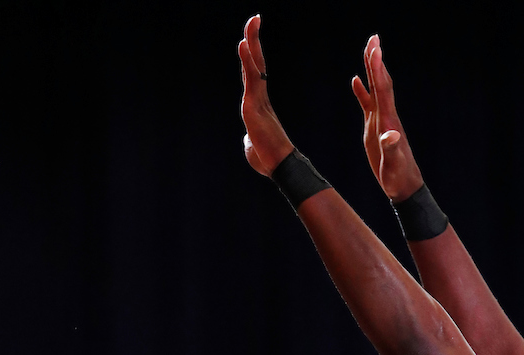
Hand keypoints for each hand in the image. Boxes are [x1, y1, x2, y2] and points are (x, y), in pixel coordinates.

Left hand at [238, 15, 293, 175]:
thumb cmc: (268, 160)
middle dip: (254, 40)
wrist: (279, 167)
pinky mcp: (253, 105)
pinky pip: (250, 78)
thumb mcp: (253, 147)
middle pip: (255, 63)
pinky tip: (244, 44)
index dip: (252, 57)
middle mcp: (259, 98)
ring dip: (252, 41)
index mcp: (259, 104)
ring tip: (253, 21)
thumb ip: (250, 139)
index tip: (251, 39)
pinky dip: (247, 60)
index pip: (254, 75)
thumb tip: (250, 141)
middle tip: (255, 19)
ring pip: (253, 65)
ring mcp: (257, 99)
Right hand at [352, 35, 422, 202]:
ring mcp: (380, 120)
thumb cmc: (398, 177)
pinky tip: (356, 81)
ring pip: (375, 89)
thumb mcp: (393, 165)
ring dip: (371, 69)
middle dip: (376, 60)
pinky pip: (367, 104)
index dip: (378, 70)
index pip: (383, 90)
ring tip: (368, 49)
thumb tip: (390, 134)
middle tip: (373, 38)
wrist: (403, 185)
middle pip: (380, 82)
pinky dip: (362, 91)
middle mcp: (386, 116)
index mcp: (388, 121)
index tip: (374, 49)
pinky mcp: (374, 128)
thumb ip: (391, 148)